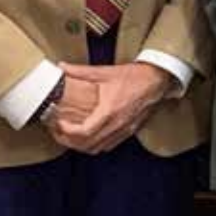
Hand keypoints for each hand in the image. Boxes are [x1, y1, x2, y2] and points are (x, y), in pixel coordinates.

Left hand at [51, 62, 171, 153]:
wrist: (157, 80)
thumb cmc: (134, 76)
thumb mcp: (105, 72)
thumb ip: (81, 71)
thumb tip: (62, 67)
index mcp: (109, 111)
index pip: (83, 132)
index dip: (67, 132)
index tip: (59, 123)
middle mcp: (117, 124)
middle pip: (87, 145)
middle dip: (69, 141)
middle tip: (58, 132)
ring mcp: (123, 130)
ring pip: (97, 149)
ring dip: (81, 146)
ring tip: (71, 136)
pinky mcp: (129, 131)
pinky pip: (108, 145)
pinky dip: (96, 145)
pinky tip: (90, 136)